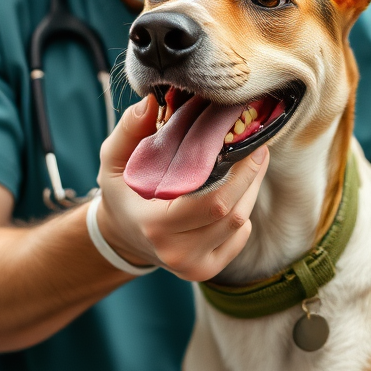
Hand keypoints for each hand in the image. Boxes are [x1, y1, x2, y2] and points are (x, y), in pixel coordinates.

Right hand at [95, 95, 269, 280]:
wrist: (123, 233)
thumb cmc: (123, 190)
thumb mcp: (113, 159)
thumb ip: (129, 129)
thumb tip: (151, 102)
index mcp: (154, 225)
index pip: (213, 202)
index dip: (240, 173)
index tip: (249, 142)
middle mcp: (176, 251)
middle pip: (233, 213)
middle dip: (251, 177)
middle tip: (258, 146)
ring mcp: (193, 265)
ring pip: (240, 223)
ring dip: (251, 190)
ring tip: (251, 162)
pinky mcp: (207, 269)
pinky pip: (240, 236)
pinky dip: (242, 211)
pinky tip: (235, 192)